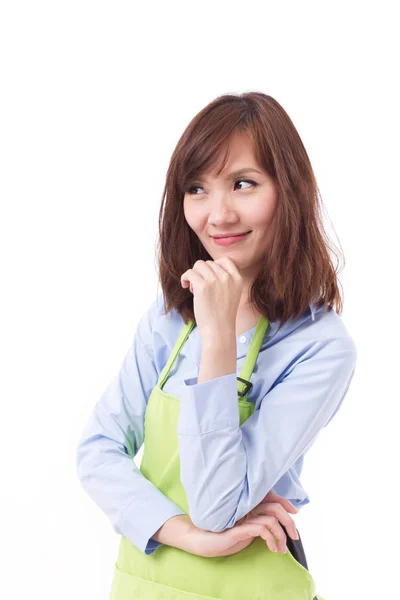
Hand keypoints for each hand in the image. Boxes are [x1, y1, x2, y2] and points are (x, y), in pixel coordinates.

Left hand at [180, 257, 242, 338]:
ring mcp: (215, 280)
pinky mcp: (202, 286)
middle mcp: (227, 277)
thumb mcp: (232, 294)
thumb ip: (225, 280)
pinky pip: (190, 272)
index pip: (226, 260)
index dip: (215, 266)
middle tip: (201, 288)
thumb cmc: (222, 316)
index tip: (209, 277)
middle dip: (203, 273)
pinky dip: (185, 277)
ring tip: (194, 288)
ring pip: (198, 265)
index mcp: (237, 279)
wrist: (218, 331)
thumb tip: (206, 267)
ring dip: (194, 274)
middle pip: (209, 263)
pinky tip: (185, 286)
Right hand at [180, 491, 298, 557]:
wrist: (203, 540)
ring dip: (281, 534)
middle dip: (289, 522)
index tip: (294, 513)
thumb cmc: (225, 535)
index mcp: (249, 506)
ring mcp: (242, 517)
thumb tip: (278, 527)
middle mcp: (246, 508)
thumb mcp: (246, 529)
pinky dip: (270, 538)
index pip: (271, 498)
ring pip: (271, 518)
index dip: (285, 503)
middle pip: (275, 507)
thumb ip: (258, 523)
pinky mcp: (237, 528)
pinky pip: (260, 528)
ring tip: (280, 549)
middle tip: (294, 537)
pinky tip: (270, 548)